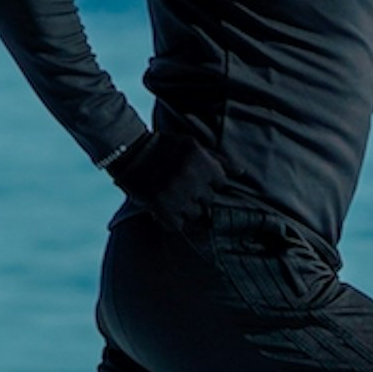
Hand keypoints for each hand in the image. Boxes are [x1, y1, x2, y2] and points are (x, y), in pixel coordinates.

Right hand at [104, 123, 219, 234]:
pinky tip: (164, 207)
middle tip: (181, 186)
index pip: (220, 182)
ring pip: (195, 214)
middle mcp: (192, 178)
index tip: (196, 177)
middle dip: (198, 195)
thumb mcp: (194, 146)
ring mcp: (176, 193)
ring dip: (185, 208)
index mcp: (202, 161)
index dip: (209, 181)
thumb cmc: (165, 147)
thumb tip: (242, 173)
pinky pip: (176, 225)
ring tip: (172, 196)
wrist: (130, 150)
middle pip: (209, 200)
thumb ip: (219, 160)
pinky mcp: (160, 206)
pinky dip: (171, 219)